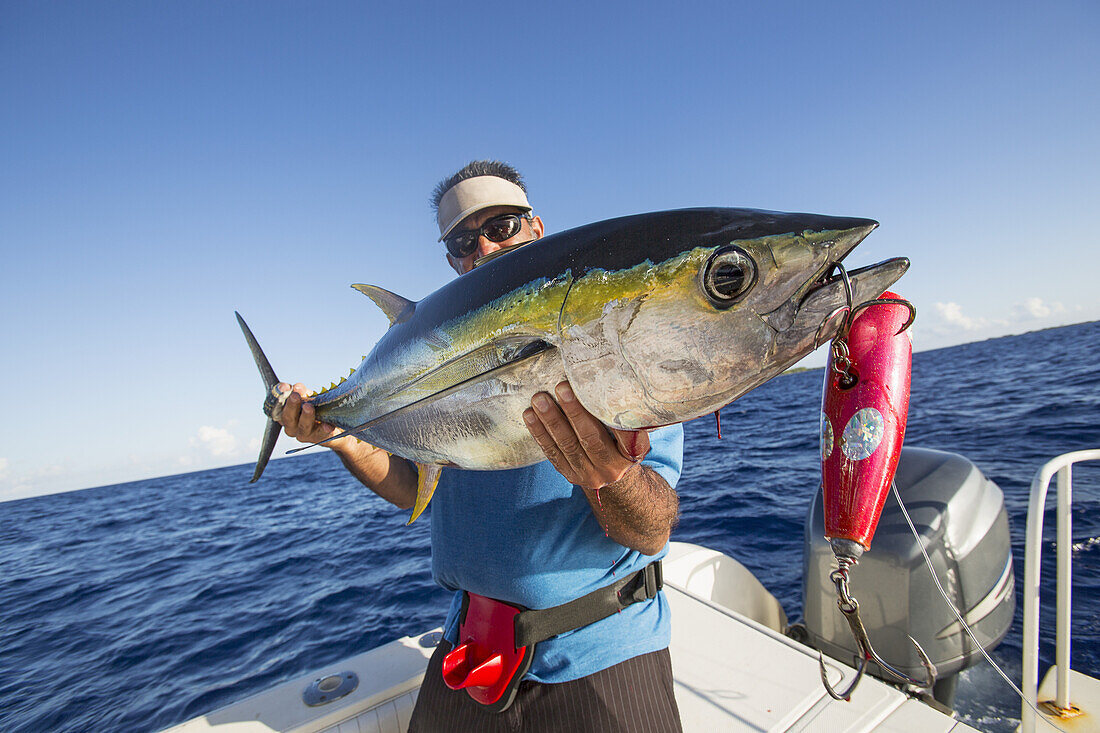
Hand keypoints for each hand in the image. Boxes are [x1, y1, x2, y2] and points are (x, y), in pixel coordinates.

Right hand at [274, 383, 354, 451]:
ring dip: (306, 416)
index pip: (278, 406)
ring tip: (309, 407)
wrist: (331, 425)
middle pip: (288, 418)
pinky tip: (328, 425)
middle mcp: (291, 426)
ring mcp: (304, 434)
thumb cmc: (314, 409)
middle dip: (291, 406)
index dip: (279, 396)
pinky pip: (321, 434)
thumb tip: (297, 387)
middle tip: (295, 396)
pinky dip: (324, 429)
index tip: (284, 387)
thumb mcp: (306, 397)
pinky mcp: (318, 438)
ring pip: (303, 427)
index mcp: (285, 415)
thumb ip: (301, 391)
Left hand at [522, 381, 649, 490]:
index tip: (596, 391)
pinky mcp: (571, 474)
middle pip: (590, 439)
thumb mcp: (634, 432)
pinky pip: (552, 453)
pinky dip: (540, 433)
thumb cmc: (622, 443)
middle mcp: (611, 468)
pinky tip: (529, 416)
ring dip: (551, 420)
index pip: (624, 434)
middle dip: (574, 412)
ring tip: (539, 400)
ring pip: (567, 445)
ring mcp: (589, 474)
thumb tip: (613, 383)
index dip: (610, 414)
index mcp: (631, 454)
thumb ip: (626, 415)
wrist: (614, 475)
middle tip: (561, 388)